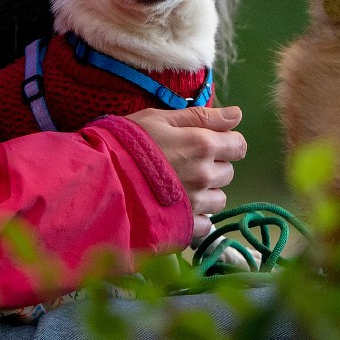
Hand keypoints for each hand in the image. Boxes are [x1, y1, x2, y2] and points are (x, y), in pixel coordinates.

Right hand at [125, 105, 246, 240]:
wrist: (101, 179)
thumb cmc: (127, 143)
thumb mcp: (161, 119)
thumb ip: (202, 117)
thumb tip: (237, 114)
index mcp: (203, 144)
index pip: (238, 145)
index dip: (225, 143)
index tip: (208, 143)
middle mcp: (205, 175)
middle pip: (228, 172)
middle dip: (213, 167)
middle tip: (185, 164)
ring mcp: (196, 203)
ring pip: (219, 199)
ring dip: (206, 193)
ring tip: (179, 187)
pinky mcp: (185, 226)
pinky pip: (205, 224)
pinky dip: (196, 217)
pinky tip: (177, 207)